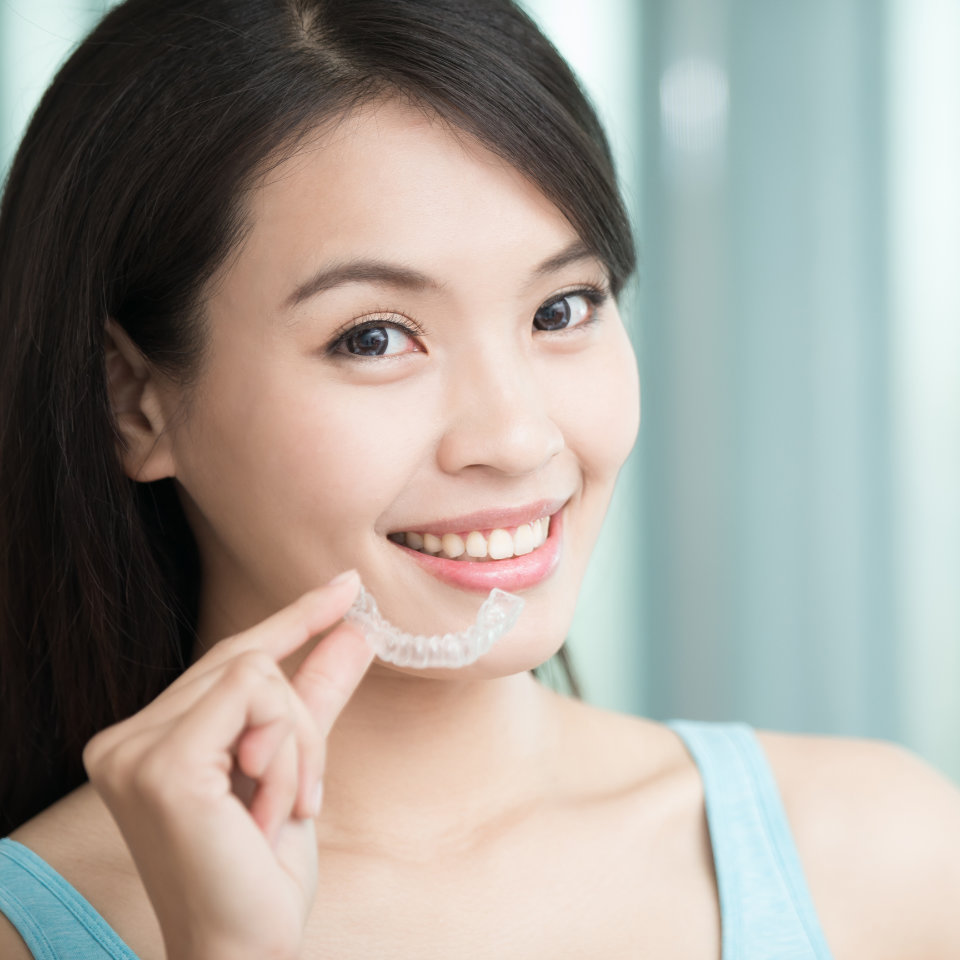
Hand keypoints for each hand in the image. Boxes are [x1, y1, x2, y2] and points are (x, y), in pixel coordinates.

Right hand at [83, 571, 373, 959]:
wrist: (244, 952)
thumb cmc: (260, 872)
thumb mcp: (295, 766)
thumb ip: (316, 694)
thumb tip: (356, 628)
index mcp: (144, 739)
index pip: (228, 659)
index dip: (292, 618)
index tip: (344, 585)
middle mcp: (123, 738)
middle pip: (249, 662)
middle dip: (300, 723)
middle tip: (305, 796)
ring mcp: (133, 750)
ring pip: (259, 675)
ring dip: (297, 746)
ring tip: (280, 812)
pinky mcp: (163, 764)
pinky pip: (256, 699)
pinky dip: (288, 754)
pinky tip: (269, 812)